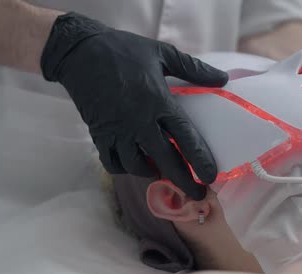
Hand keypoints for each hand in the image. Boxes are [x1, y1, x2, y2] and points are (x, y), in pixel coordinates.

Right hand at [41, 12, 228, 199]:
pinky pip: (112, 162)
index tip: (211, 177)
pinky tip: (134, 164)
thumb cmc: (124, 50)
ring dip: (152, 173)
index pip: (185, 137)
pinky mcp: (99, 134)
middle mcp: (139, 121)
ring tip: (162, 173)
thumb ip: (193, 69)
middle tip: (197, 194)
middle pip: (165, 160)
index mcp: (158, 101)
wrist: (79, 51)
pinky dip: (124, 168)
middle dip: (183, 181)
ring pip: (137, 166)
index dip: (199, 160)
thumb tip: (222, 80)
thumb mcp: (162, 53)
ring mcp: (117, 130)